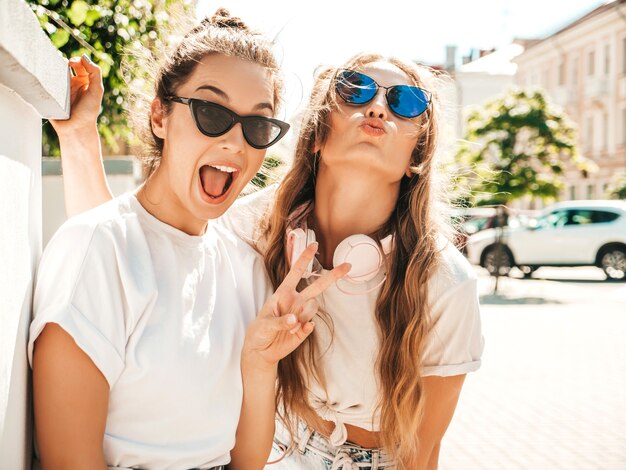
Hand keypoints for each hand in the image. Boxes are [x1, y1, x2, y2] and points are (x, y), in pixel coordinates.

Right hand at [50, 55, 103, 135]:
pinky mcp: (51, 93)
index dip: (77, 60)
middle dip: (65, 62)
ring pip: (55, 72)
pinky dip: (45, 77)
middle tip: (65, 65)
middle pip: (66, 65)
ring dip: (54, 68)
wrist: (75, 128)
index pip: (80, 64)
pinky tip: (46, 77)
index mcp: (84, 81)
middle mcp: (72, 83)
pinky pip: (46, 82)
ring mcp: (60, 88)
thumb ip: (95, 73)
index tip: (74, 63)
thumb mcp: (96, 91)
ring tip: (54, 69)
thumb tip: (84, 56)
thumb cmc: (88, 111)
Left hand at [243, 243, 349, 368]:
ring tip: (289, 326)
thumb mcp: (264, 324)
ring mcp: (302, 315)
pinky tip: (296, 332)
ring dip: (303, 315)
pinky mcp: (305, 330)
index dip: (305, 258)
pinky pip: (311, 325)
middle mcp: (296, 301)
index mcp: (284, 293)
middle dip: (333, 276)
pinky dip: (305, 328)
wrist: (261, 350)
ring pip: (313, 307)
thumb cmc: (259, 331)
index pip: (297, 272)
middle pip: (318, 286)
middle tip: (348, 266)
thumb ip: (280, 321)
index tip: (315, 245)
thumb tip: (295, 320)